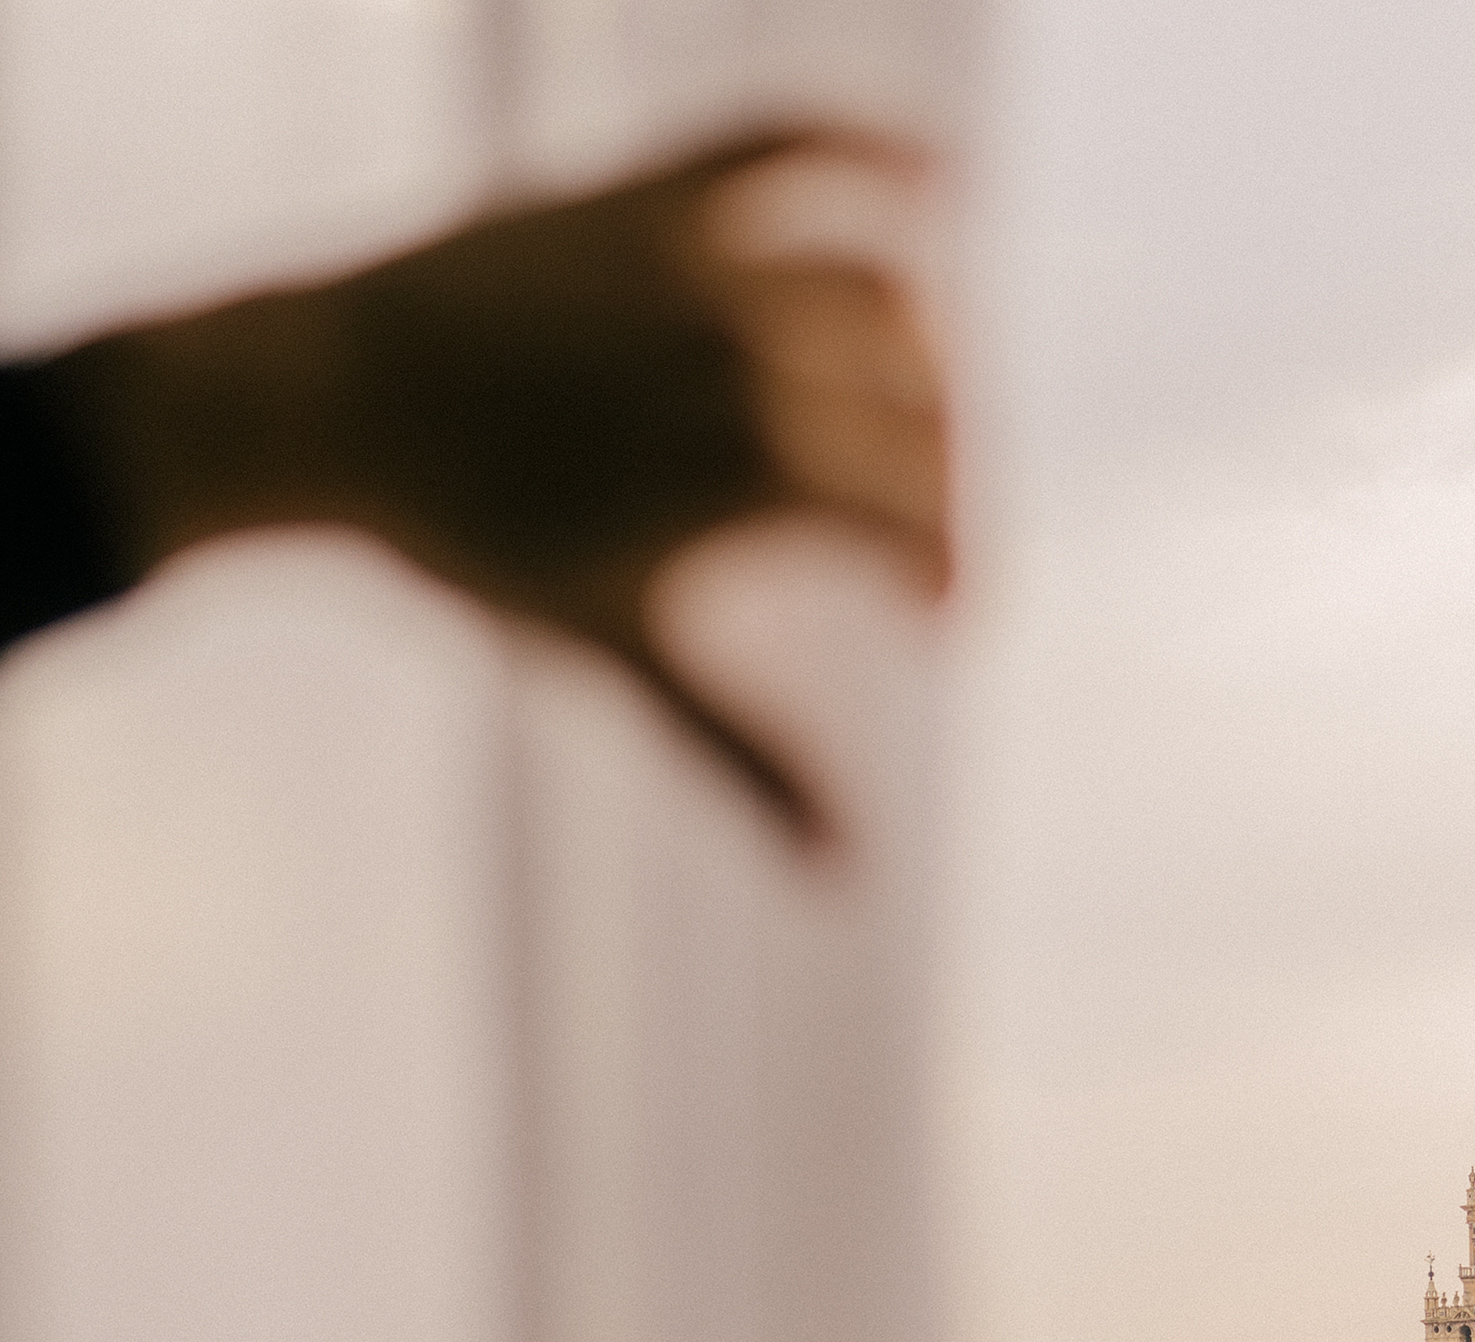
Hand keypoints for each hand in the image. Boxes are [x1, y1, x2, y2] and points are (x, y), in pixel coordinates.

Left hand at [49, 125, 949, 838]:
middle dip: (950, 490)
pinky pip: (784, 141)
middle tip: (936, 542)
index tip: (948, 619)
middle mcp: (739, 355)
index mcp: (745, 477)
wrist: (328, 402)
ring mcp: (697, 262)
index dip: (954, 573)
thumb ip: (746, 752)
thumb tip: (844, 876)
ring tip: (915, 416)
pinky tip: (937, 182)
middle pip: (919, 415)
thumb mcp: (618, 656)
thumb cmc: (472, 545)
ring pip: (878, 294)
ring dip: (922, 360)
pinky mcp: (649, 189)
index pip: (917, 520)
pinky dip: (872, 149)